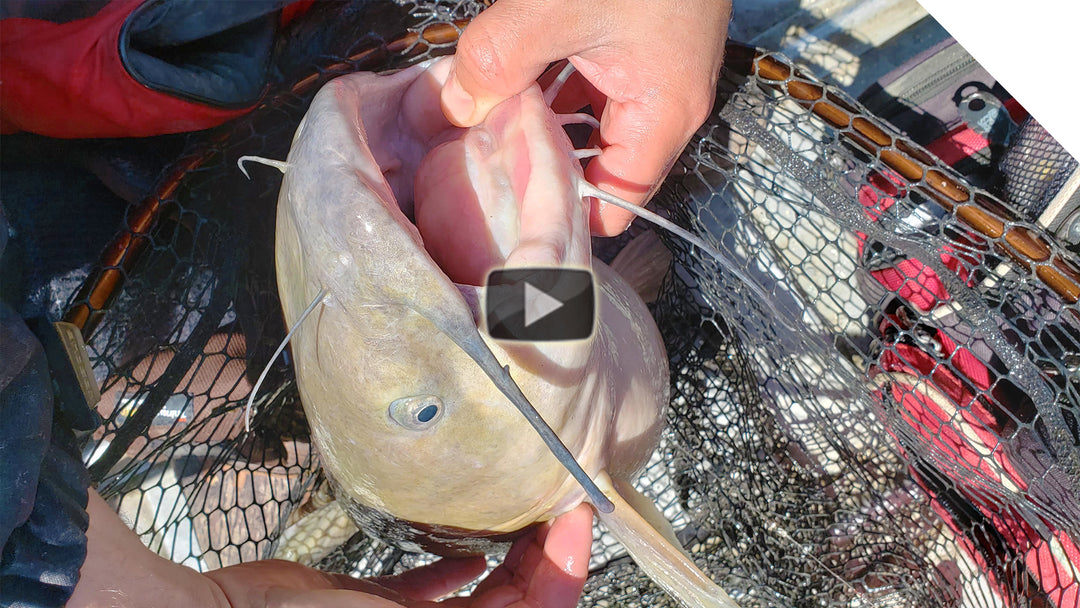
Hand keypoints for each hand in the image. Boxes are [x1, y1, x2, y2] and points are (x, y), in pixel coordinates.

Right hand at [71, 488, 592, 607]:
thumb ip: (461, 607)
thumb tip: (543, 592)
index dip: (564, 569)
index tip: (576, 515)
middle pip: (517, 605)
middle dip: (546, 559)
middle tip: (559, 502)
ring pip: (482, 598)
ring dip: (513, 561)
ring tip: (530, 513)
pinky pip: (432, 596)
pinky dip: (459, 574)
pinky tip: (474, 548)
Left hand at [441, 0, 731, 234]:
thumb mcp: (552, 9)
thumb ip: (494, 63)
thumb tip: (453, 107)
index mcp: (660, 115)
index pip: (618, 205)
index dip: (565, 215)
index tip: (507, 209)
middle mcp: (662, 105)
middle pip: (598, 168)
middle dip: (538, 163)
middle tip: (477, 163)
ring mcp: (648, 71)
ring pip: (584, 122)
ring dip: (536, 119)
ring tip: (480, 121)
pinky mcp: (632, 41)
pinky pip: (585, 81)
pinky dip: (546, 81)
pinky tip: (505, 75)